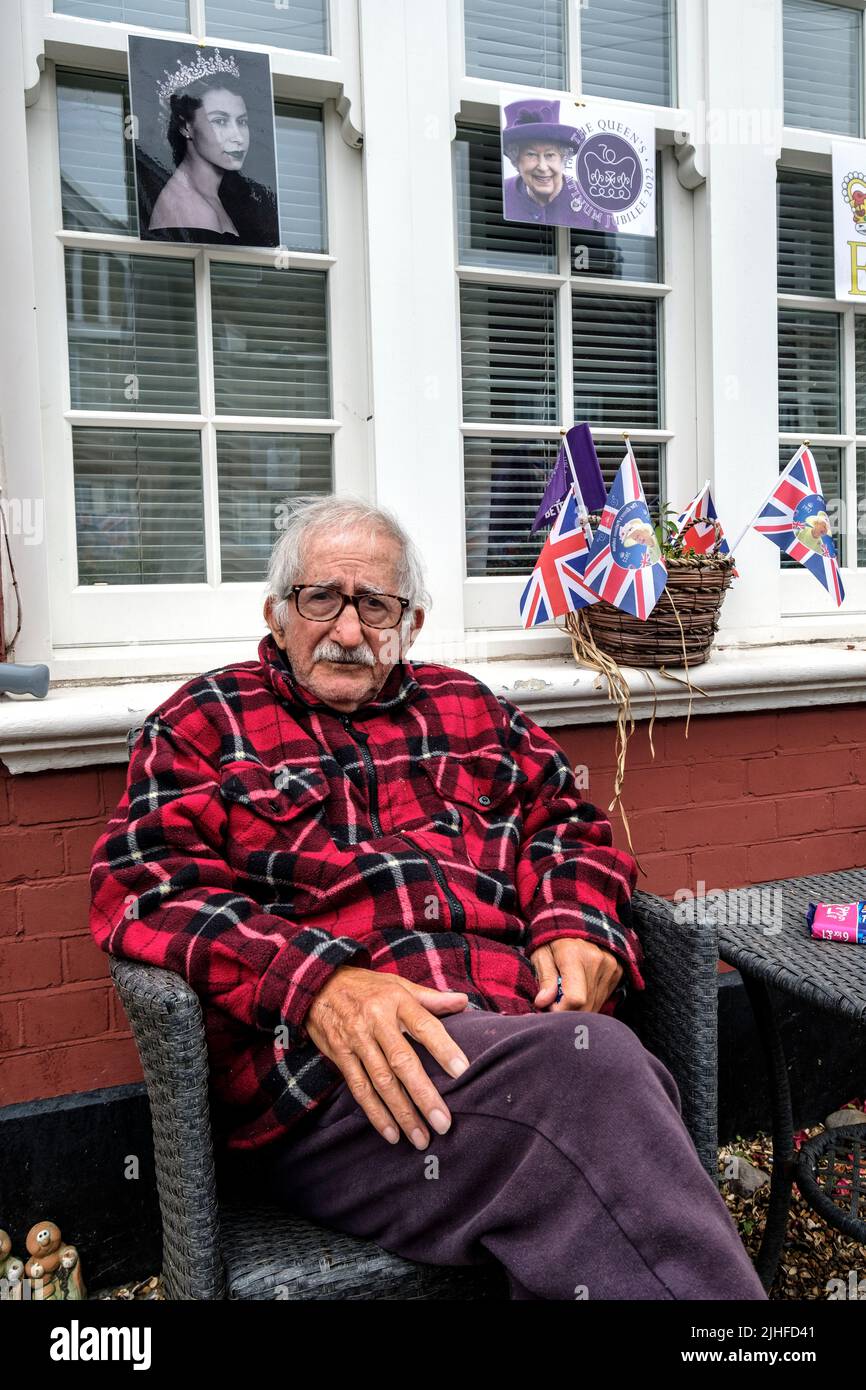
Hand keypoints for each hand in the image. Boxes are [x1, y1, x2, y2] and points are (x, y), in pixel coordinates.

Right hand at [303, 966, 470, 1149]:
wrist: (317, 984)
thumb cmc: (366, 987)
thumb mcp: (398, 985)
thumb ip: (431, 998)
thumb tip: (463, 1002)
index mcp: (396, 1000)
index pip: (424, 1025)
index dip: (444, 1048)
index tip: (463, 1070)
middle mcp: (375, 1021)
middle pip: (402, 1061)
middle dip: (423, 1094)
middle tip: (443, 1122)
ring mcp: (356, 1041)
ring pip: (381, 1081)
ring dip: (402, 1112)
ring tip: (421, 1137)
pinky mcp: (340, 1056)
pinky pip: (359, 1088)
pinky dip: (375, 1113)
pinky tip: (391, 1133)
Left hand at [530, 938, 622, 1013]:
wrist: (577, 919)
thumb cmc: (552, 938)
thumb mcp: (540, 954)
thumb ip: (545, 978)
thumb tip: (543, 1002)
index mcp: (573, 954)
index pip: (575, 998)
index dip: (560, 1010)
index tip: (548, 1006)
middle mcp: (596, 960)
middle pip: (585, 1005)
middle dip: (567, 1010)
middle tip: (554, 1000)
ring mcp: (610, 966)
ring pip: (594, 1005)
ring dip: (578, 1007)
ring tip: (566, 992)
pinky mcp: (617, 971)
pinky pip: (602, 998)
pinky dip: (589, 1001)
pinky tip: (579, 989)